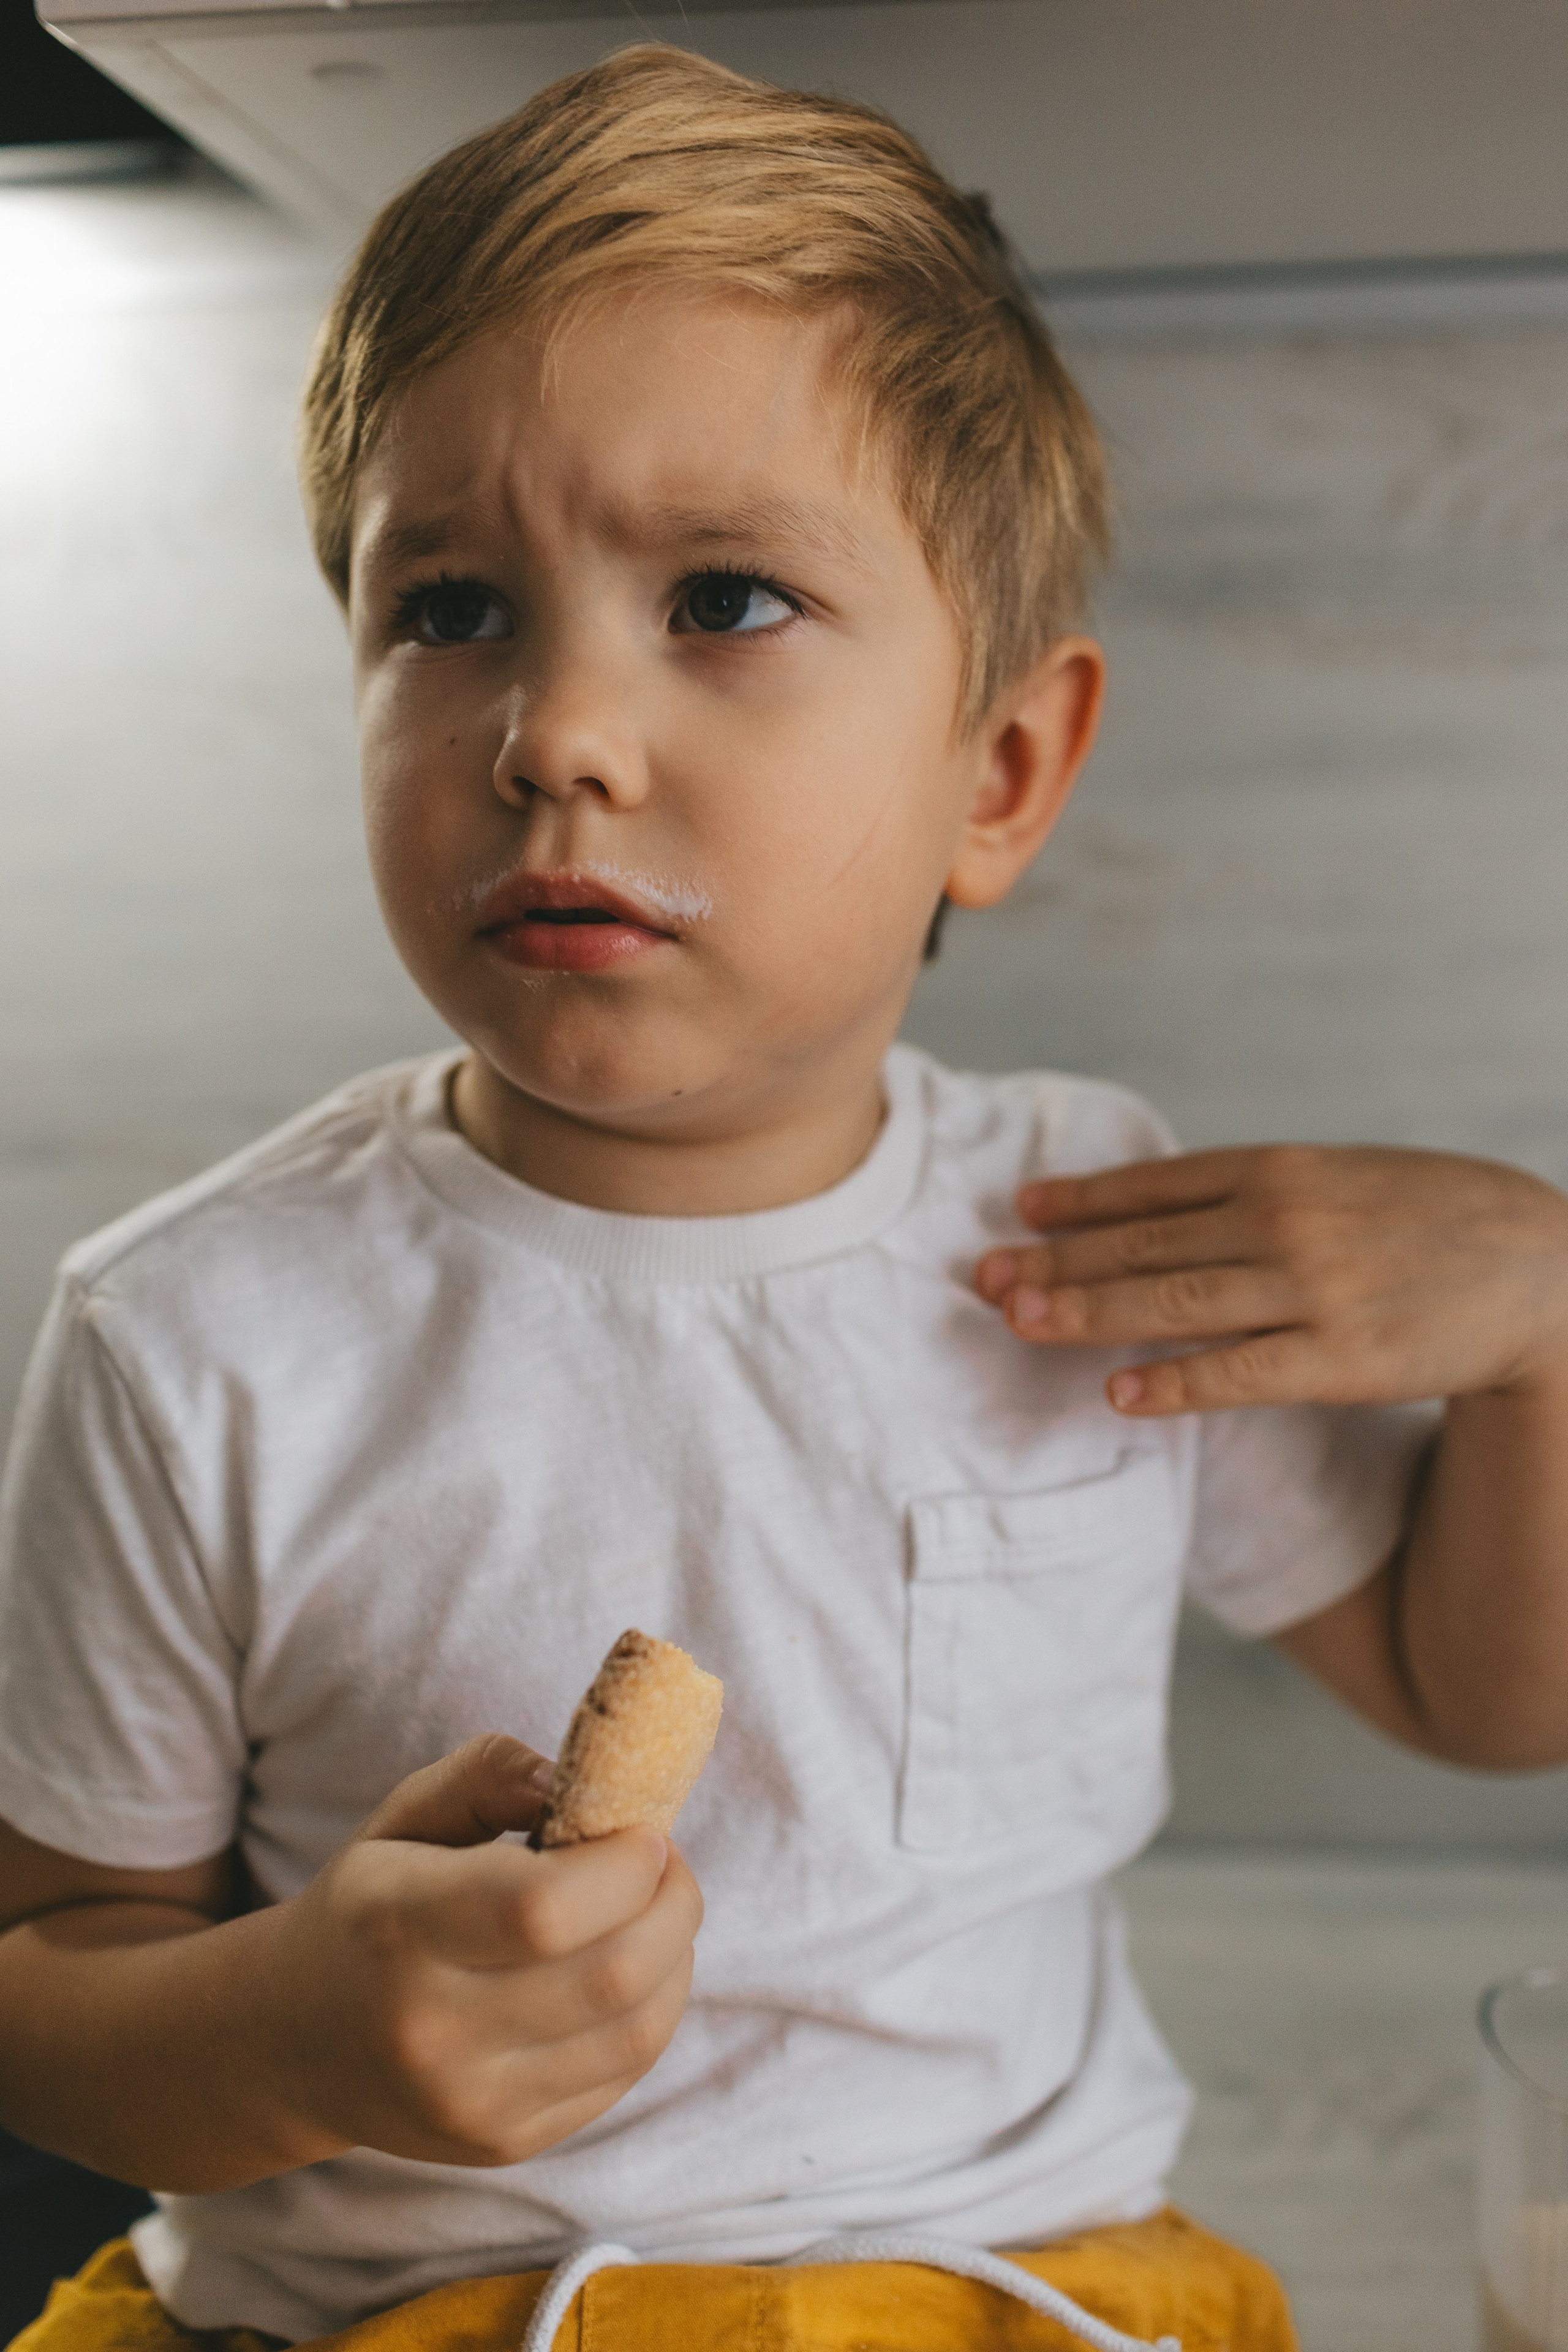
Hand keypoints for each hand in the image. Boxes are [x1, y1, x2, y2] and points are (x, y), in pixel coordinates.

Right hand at [262, 1733, 702, 2167]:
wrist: (292, 2042)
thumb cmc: (368, 1907)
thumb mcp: (403, 1816)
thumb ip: (488, 1774)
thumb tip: (575, 1783)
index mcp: (398, 1928)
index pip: (544, 1909)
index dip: (623, 1865)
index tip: (642, 1830)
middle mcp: (432, 2032)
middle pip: (612, 1972)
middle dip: (672, 1901)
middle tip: (662, 1863)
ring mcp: (471, 2104)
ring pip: (637, 2030)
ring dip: (674, 1955)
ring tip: (653, 1909)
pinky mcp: (506, 2143)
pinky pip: (625, 2073)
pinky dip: (652, 2008)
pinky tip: (628, 1967)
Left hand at [975, 1144, 1567, 1415]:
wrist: (1540, 1269)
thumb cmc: (1428, 1221)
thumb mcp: (1340, 1177)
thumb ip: (1258, 1189)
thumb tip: (1163, 1207)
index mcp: (1280, 1170)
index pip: (1157, 1185)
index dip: (1081, 1200)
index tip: (1019, 1209)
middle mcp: (1284, 1220)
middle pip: (1145, 1244)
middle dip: (1056, 1260)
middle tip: (983, 1274)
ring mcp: (1312, 1288)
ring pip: (1173, 1303)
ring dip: (1087, 1314)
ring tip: (1019, 1321)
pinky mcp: (1342, 1357)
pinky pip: (1239, 1372)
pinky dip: (1173, 1382)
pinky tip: (1119, 1393)